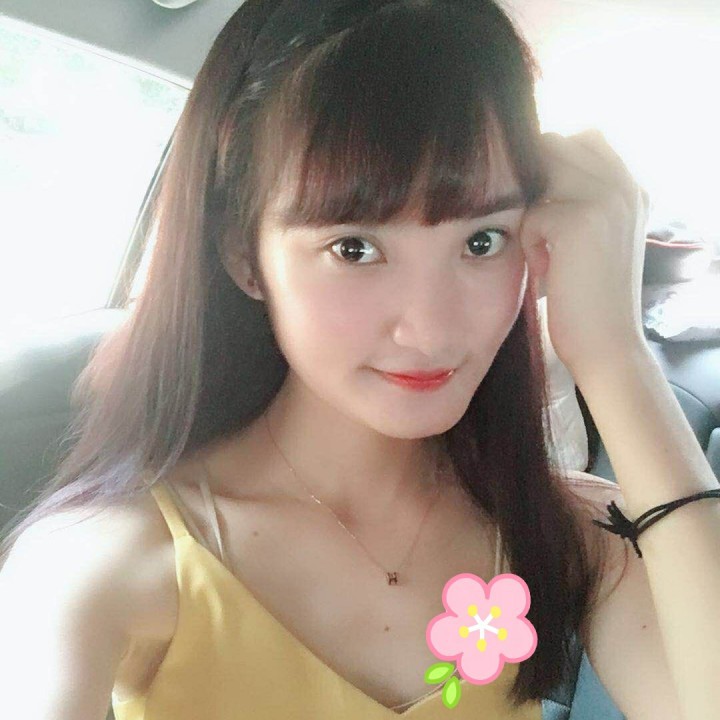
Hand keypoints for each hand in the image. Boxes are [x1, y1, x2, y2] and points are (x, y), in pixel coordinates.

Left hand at [518, 129, 650, 373]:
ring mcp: (606, 199)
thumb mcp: (592, 241)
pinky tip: (547, 271)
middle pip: (558, 144)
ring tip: (544, 250)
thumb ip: (578, 202)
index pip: (585, 137)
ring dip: (532, 211)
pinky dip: (530, 244)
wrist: (607, 344)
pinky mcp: (580, 220)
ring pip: (540, 175)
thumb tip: (535, 173)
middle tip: (535, 225)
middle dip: (533, 179)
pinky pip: (531, 216)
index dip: (550, 161)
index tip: (539, 202)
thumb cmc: (590, 297)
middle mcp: (625, 185)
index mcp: (631, 188)